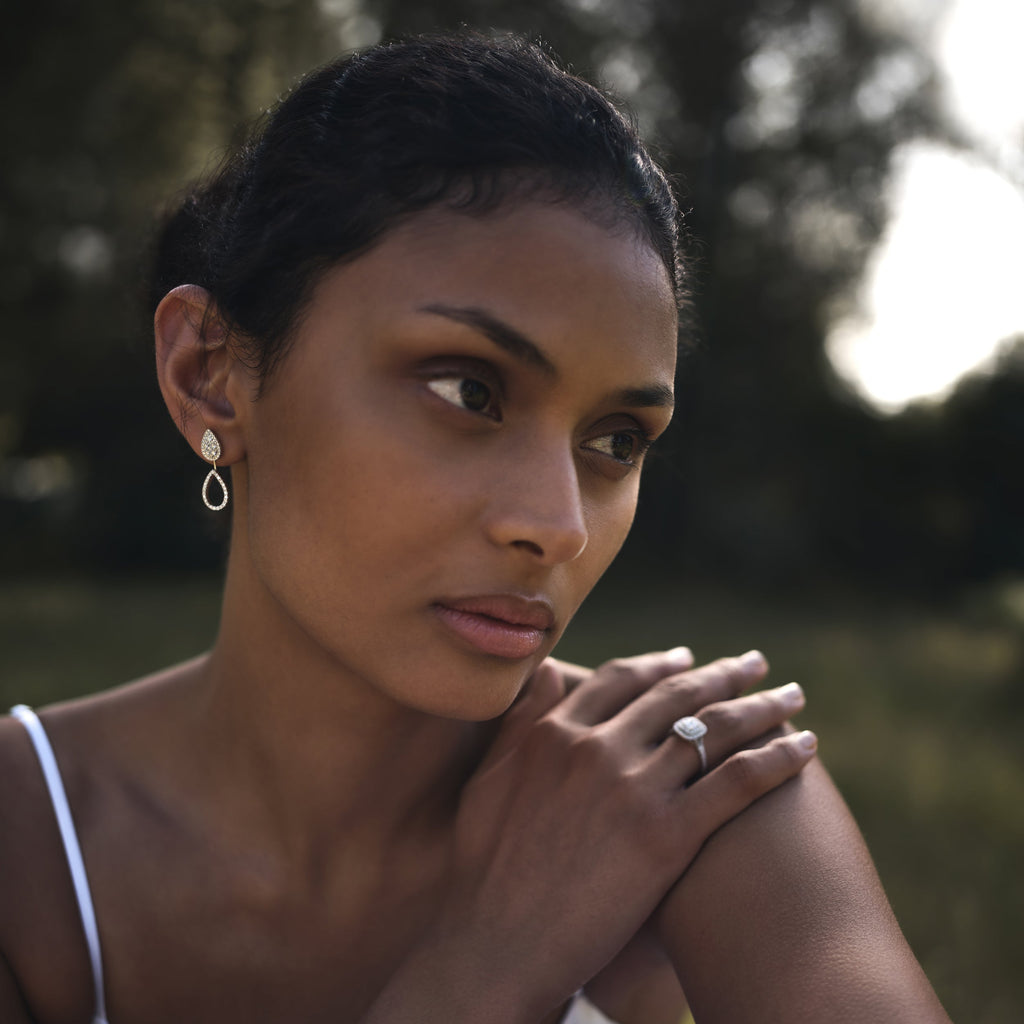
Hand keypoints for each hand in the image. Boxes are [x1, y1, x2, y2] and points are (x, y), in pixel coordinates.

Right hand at [420, 649, 815, 1021]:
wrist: (497, 944)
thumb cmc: (486, 870)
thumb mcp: (489, 780)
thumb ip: (520, 721)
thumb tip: (545, 671)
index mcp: (555, 732)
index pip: (622, 679)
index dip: (661, 665)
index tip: (689, 659)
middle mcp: (597, 747)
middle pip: (676, 695)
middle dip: (722, 673)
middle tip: (754, 663)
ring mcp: (633, 789)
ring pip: (713, 729)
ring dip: (761, 706)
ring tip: (790, 695)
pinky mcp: (667, 836)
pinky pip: (737, 782)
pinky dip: (777, 758)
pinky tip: (806, 746)